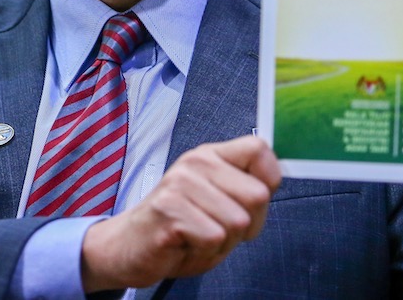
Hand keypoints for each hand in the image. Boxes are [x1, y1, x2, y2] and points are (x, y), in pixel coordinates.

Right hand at [80, 135, 280, 291]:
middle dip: (247, 225)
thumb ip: (243, 189)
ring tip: (198, 236)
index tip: (253, 202)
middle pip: (257, 195)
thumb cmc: (180, 227)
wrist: (129, 246)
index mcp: (210, 156)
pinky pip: (213, 237)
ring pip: (237, 222)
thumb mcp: (217, 201)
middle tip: (219, 228)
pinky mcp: (169, 210)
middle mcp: (195, 163)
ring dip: (223, 242)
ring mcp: (180, 184)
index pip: (259, 149)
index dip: (269, 180)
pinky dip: (205, 251)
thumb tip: (273, 181)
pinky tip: (186, 243)